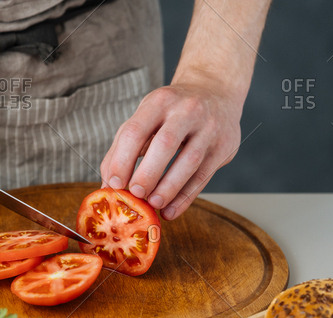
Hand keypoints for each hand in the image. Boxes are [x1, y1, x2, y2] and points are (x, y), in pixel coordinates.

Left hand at [100, 78, 241, 219]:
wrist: (215, 92)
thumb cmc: (170, 112)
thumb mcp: (145, 117)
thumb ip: (122, 148)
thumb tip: (108, 184)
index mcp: (159, 101)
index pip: (136, 131)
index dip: (122, 160)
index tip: (115, 184)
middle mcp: (187, 110)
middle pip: (165, 144)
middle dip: (147, 174)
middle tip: (135, 195)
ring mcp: (209, 127)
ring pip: (189, 161)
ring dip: (168, 188)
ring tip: (153, 205)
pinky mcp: (225, 146)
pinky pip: (203, 176)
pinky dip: (185, 198)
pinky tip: (170, 211)